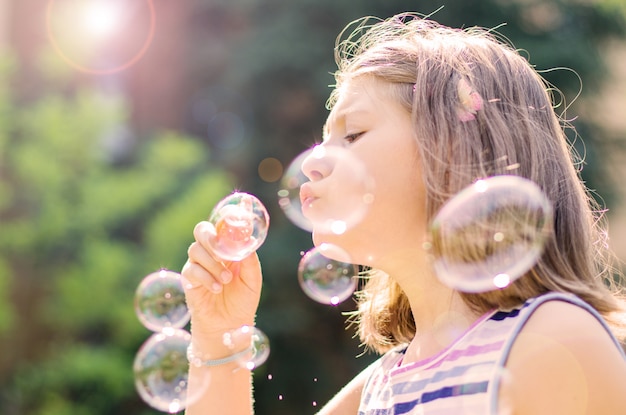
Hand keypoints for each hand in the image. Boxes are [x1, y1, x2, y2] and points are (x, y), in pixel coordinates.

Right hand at [182, 221, 262, 342]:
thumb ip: (249, 260)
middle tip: (221, 249)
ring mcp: (198, 265)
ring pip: (195, 250)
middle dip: (211, 236)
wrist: (229, 326)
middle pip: (202, 230)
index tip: (235, 215)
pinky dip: (206, 277)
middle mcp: (211, 253)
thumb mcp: (252, 279)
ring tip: (226, 281)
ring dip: (212, 263)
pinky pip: (192, 270)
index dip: (226, 218)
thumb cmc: (242, 301)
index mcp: (228, 249)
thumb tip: (247, 240)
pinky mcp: (189, 280)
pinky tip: (217, 288)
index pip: (222, 226)